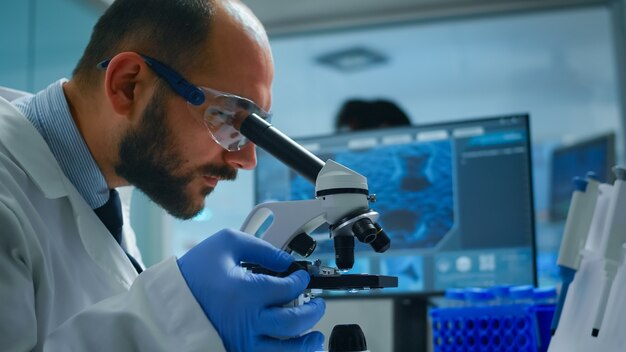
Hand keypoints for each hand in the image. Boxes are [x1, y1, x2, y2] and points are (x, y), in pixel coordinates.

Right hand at [177, 229, 325, 351]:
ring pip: (285, 351)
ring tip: (315, 337)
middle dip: (313, 312)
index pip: (289, 289)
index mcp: (245, 293)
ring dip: (306, 344)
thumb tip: (286, 261)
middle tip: (319, 305)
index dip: (301, 280)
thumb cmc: (193, 274)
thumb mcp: (226, 244)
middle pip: (294, 323)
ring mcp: (241, 343)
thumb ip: (261, 247)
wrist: (166, 303)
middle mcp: (246, 322)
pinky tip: (293, 348)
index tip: (302, 277)